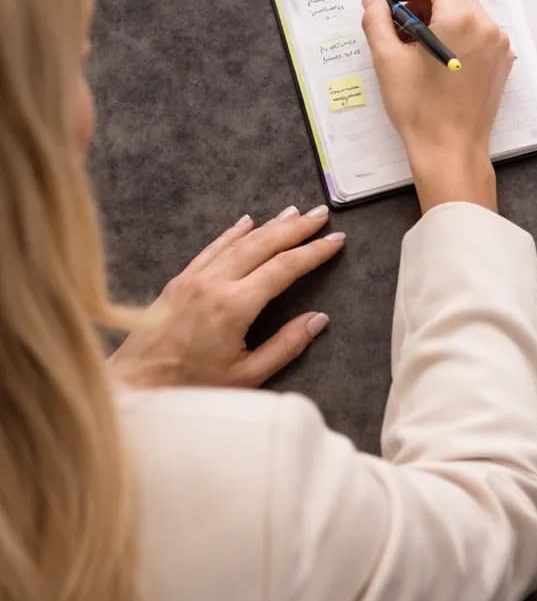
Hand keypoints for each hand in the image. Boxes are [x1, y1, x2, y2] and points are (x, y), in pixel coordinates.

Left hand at [107, 206, 344, 388]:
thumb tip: (318, 320)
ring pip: (238, 242)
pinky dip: (232, 233)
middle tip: (321, 215)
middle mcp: (214, 283)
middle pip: (263, 245)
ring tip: (294, 213)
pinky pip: (211, 248)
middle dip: (296, 228)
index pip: (284, 268)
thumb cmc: (192, 388)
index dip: (313, 253)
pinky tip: (247, 222)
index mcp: (234, 306)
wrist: (136, 385)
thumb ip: (286, 346)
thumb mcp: (247, 376)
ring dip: (269, 226)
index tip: (335, 241)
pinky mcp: (179, 281)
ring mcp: (194, 278)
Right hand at [361, 0, 512, 211]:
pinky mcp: (501, 62)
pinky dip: (456, 31)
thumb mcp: (387, 60)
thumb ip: (376, 19)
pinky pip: (478, 31)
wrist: (450, 150)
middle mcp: (486, 26)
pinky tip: (434, 53)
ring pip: (467, 9)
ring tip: (413, 38)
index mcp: (461, 19)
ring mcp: (498, 45)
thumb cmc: (419, 109)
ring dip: (440, 13)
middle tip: (398, 17)